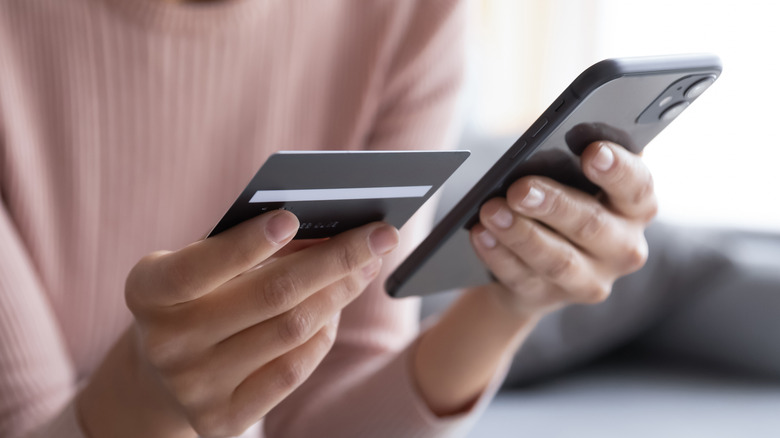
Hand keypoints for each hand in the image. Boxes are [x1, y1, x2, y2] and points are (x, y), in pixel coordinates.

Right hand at [80, 211, 398, 437]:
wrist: (161, 374)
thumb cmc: (195, 296)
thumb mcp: (202, 263)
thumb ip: (249, 244)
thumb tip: (329, 227)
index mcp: (149, 292)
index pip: (198, 267)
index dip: (246, 244)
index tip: (292, 217)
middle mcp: (166, 344)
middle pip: (270, 296)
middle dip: (336, 259)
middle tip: (380, 235)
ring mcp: (194, 387)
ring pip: (292, 331)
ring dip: (340, 293)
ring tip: (365, 266)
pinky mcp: (223, 418)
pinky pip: (294, 370)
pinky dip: (324, 334)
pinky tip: (336, 308)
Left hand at [470, 141, 656, 317]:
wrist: (539, 259)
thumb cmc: (563, 199)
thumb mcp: (576, 178)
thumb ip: (572, 161)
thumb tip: (544, 146)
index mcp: (636, 207)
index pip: (637, 186)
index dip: (618, 169)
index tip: (592, 152)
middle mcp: (623, 247)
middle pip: (592, 225)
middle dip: (553, 204)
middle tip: (519, 188)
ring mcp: (589, 279)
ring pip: (557, 259)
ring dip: (521, 234)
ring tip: (491, 211)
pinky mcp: (550, 297)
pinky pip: (522, 277)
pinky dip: (498, 254)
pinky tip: (480, 234)